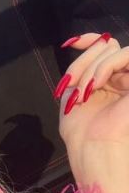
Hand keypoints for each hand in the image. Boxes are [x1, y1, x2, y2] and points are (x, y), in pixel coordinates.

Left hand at [55, 32, 128, 192]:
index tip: (69, 43)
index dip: (88, 40)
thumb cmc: (82, 131)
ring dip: (92, 68)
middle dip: (83, 62)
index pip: (102, 48)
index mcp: (107, 81)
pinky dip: (106, 66)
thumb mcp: (72, 93)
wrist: (95, 152)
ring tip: (86, 91)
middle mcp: (123, 77)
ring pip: (114, 51)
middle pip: (105, 47)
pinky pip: (127, 55)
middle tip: (76, 88)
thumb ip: (78, 69)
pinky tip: (96, 85)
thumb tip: (78, 40)